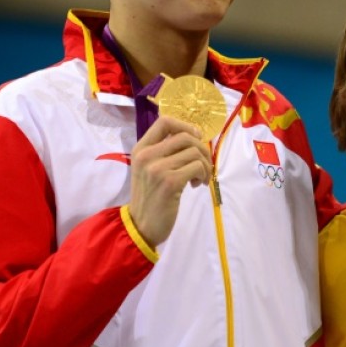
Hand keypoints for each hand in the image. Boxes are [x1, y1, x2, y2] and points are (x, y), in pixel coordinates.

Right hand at [127, 116, 211, 246]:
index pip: (165, 121)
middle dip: (201, 149)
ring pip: (195, 152)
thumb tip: (193, 135)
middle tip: (202, 165)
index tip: (195, 139)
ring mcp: (157, 168)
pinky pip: (197, 167)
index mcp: (141, 149)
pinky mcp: (170, 181)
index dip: (185, 126)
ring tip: (198, 178)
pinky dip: (203, 175)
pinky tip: (195, 185)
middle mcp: (147, 155)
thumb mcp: (149, 168)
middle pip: (185, 136)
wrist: (141, 225)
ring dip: (204, 165)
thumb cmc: (150, 196)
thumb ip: (164, 151)